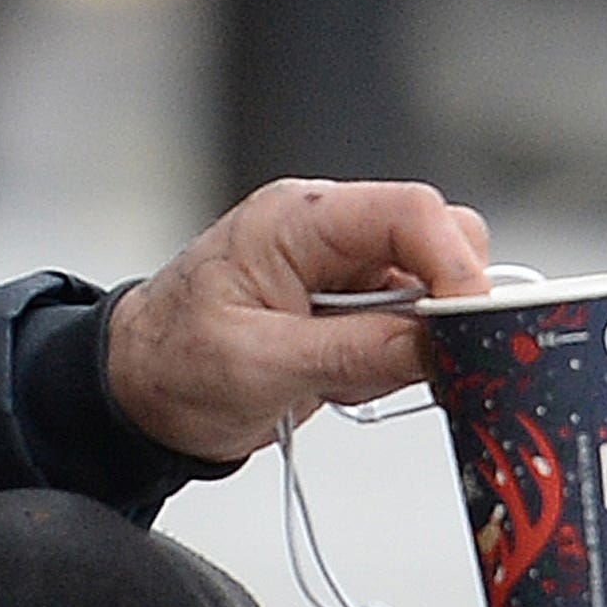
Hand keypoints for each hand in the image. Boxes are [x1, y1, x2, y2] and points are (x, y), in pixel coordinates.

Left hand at [105, 179, 493, 462]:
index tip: (469, 322)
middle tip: (404, 363)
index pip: (410, 212)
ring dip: (410, 344)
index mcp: (296, 220)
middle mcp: (327, 233)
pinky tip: (339, 382)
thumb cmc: (171, 366)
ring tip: (341, 379)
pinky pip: (409, 326)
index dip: (454, 265)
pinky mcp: (350, 309)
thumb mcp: (258, 367)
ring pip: (430, 288)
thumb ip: (353, 353)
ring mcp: (342, 270)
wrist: (137, 394)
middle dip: (437, 308)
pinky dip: (395, 363)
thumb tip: (435, 345)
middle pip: (437, 240)